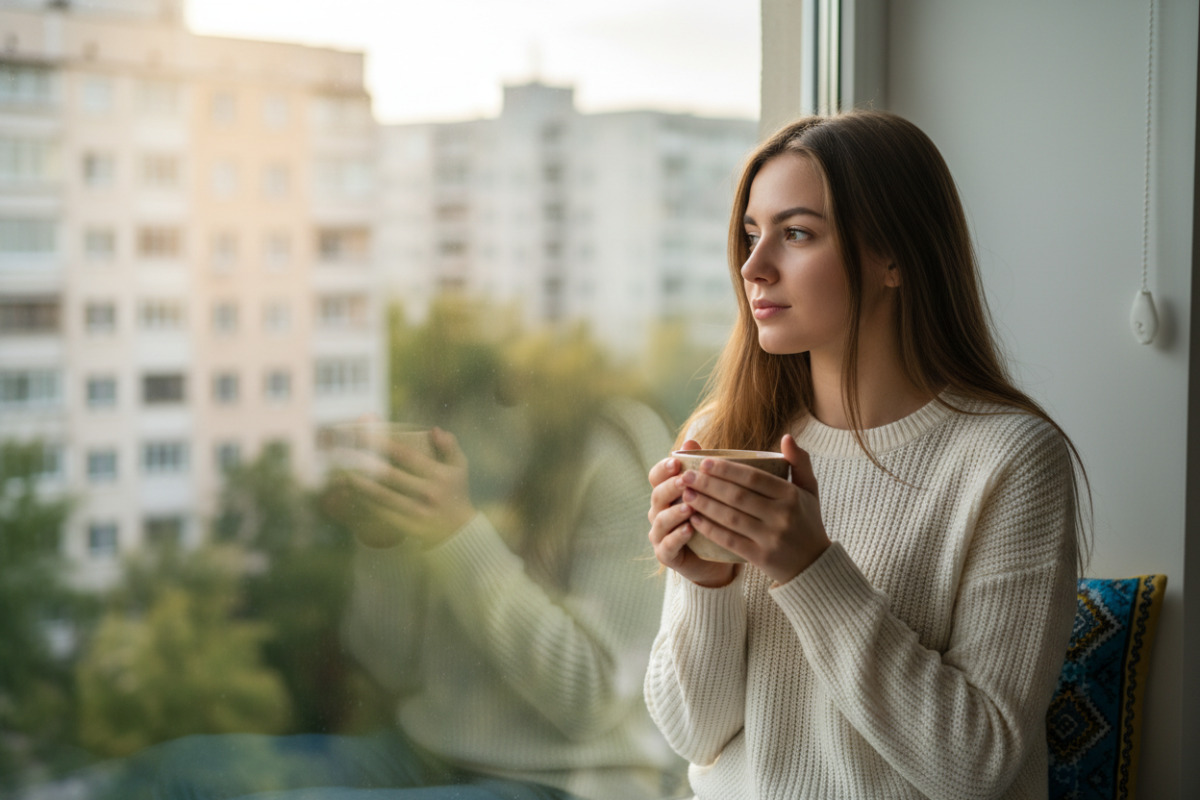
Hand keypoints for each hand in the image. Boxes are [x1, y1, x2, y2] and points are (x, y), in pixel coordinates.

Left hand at [346, 427, 476, 546]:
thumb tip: (434, 430)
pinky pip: (382, 512)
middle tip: (344, 452)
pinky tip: (353, 493)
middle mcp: (428, 493)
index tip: (362, 434)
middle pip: (390, 475)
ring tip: (343, 473)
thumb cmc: (456, 491)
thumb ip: (449, 446)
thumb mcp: (459, 467)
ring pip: (382, 496)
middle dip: (365, 462)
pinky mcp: (408, 526)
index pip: (406, 455)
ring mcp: (418, 511)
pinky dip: (366, 502)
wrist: (459, 531)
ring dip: (361, 484)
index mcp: (439, 475)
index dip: (382, 444)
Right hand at [647, 439, 738, 586]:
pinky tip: (689, 530)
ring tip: (690, 507)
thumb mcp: (710, 492)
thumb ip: (700, 469)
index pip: (657, 476)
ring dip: (674, 512)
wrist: (718, 558)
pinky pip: (667, 545)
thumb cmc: (713, 519)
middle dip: (670, 486)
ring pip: (660, 520)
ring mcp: (660, 534)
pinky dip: (677, 537)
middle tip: (685, 480)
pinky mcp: (666, 555)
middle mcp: (659, 511)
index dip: (664, 468)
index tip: (678, 461)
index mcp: (667, 493)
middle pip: (657, 495)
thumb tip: (691, 440)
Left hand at [680, 435, 829, 585]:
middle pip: (737, 496)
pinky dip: (710, 529)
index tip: (704, 462)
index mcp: (791, 495)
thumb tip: (786, 436)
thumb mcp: (809, 490)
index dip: (726, 469)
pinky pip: (730, 540)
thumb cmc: (806, 522)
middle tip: (687, 476)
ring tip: (686, 494)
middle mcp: (781, 515)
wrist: (814, 565)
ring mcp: (771, 537)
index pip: (753, 478)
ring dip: (704, 505)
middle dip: (708, 485)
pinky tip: (694, 519)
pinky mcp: (761, 557)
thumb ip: (799, 462)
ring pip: (730, 518)